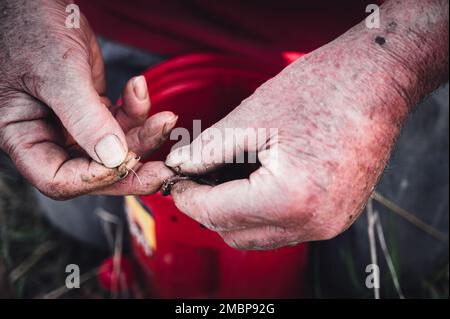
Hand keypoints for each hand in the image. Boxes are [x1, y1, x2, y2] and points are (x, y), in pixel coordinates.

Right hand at [0, 0, 174, 198]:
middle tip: (162, 170)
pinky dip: (137, 109)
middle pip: (93, 170)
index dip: (93, 178)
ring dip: (143, 135)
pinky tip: (139, 87)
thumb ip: (83, 117)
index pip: (58, 179)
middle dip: (131, 168)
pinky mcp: (94, 109)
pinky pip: (122, 121)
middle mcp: (48, 136)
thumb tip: (114, 160)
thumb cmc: (29, 28)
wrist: (36, 2)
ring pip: (115, 147)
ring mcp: (73, 124)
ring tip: (165, 118)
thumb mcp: (56, 72)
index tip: (125, 160)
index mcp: (23, 136)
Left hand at [165, 0, 447, 248]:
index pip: (216, 213)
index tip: (174, 180)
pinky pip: (285, 228)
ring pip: (260, 236)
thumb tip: (179, 166)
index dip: (187, 197)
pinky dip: (261, 212)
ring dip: (233, 213)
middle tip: (194, 177)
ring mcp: (329, 224)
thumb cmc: (322, 89)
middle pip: (236, 233)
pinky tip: (252, 182)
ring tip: (222, 177)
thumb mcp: (253, 116)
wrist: (379, 81)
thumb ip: (208, 149)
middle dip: (207, 208)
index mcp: (291, 199)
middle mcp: (314, 223)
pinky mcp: (336, 217)